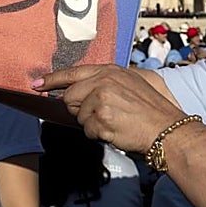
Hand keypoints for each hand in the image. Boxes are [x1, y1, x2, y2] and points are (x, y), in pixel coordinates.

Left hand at [35, 64, 184, 154]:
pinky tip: (116, 131)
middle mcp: (104, 80)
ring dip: (93, 124)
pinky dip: (100, 135)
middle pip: (70, 97)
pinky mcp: (100, 117)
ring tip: (115, 122)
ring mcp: (101, 98)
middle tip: (103, 115)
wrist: (168, 130)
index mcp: (110, 70)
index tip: (37, 84)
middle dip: (80, 110)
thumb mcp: (136, 82)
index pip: (73, 72)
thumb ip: (109, 81)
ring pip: (78, 116)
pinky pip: (87, 131)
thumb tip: (86, 87)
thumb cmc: (155, 111)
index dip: (52, 79)